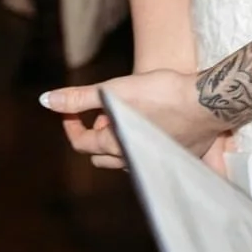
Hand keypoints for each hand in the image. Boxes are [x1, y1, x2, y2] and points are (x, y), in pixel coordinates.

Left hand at [40, 69, 225, 169]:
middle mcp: (132, 159)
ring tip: (126, 113)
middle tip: (101, 111)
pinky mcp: (176, 158)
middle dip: (94, 133)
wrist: (205, 102)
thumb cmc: (160, 93)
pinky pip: (148, 156)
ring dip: (117, 138)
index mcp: (114, 144)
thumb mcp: (113, 90)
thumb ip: (78, 98)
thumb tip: (46, 100)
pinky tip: (150, 124)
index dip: (71, 124)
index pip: (81, 143)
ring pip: (125, 157)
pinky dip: (140, 143)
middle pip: (101, 154)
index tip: (70, 110)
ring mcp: (154, 161)